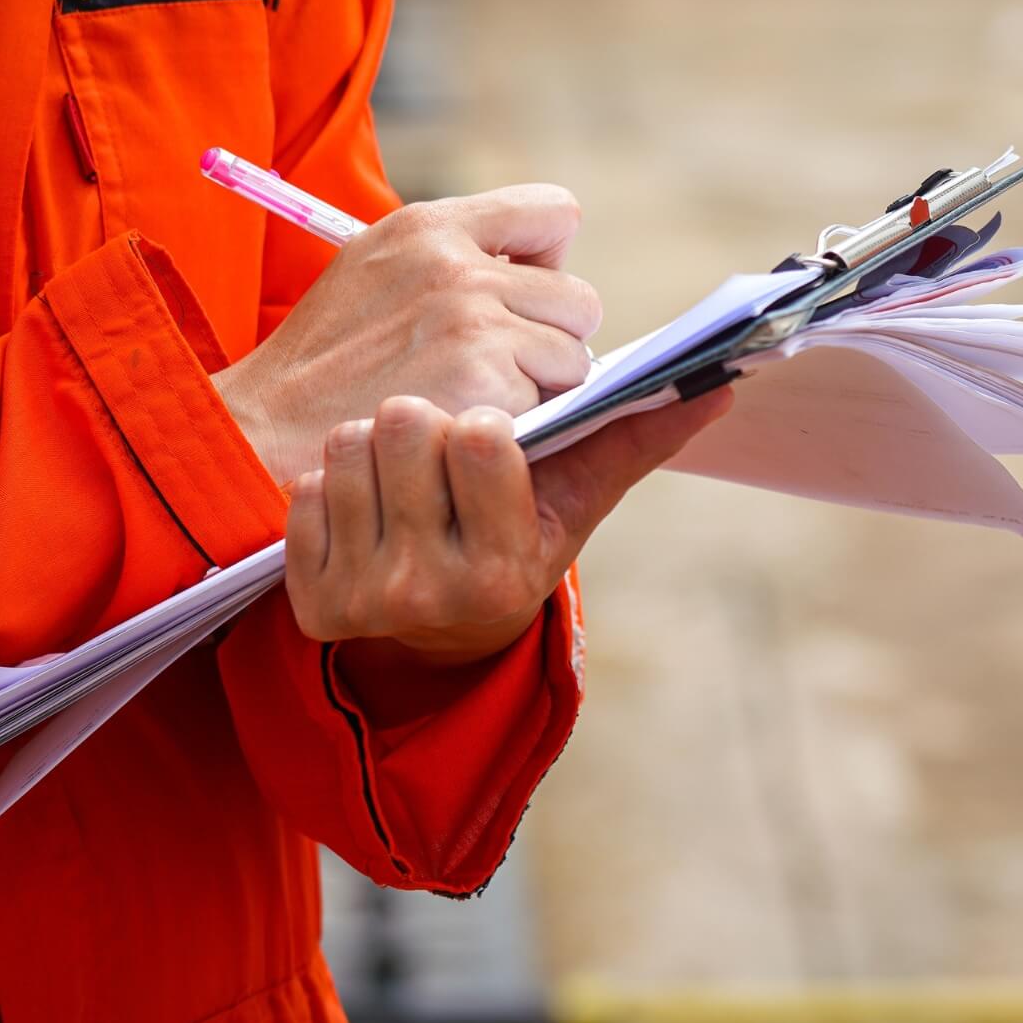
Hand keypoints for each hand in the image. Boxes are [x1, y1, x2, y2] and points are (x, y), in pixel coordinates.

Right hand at [212, 185, 601, 483]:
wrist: (267, 426)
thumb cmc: (325, 359)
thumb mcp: (375, 269)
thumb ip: (454, 254)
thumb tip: (541, 268)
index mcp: (431, 226)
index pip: (555, 213)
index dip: (550, 259)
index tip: (521, 294)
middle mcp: (459, 267)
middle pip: (579, 299)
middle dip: (552, 338)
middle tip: (501, 367)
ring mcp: (475, 327)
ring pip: (573, 358)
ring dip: (540, 387)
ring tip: (476, 399)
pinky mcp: (485, 387)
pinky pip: (550, 406)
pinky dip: (518, 426)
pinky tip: (463, 425)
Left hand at [284, 387, 734, 664]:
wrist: (440, 635)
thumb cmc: (516, 543)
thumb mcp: (574, 505)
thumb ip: (633, 441)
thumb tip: (715, 387)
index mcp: (502, 570)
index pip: (482, 435)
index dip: (487, 421)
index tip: (491, 438)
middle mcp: (430, 594)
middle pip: (408, 423)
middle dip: (428, 420)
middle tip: (440, 448)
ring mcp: (364, 599)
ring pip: (352, 443)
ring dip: (376, 444)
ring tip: (405, 476)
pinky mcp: (312, 599)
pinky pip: (307, 486)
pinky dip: (333, 484)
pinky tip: (365, 510)